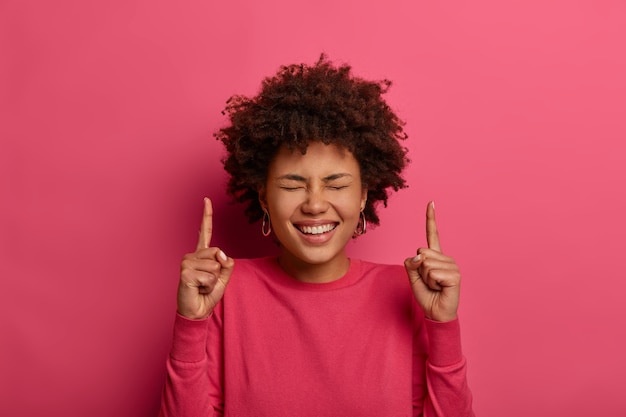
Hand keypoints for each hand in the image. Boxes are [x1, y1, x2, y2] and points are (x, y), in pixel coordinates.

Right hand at [177, 197, 233, 319]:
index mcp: (202, 254)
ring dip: (213, 281)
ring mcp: (186, 262)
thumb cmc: (208, 294)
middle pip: (218, 253)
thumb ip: (227, 264)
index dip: (206, 215)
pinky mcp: (185, 272)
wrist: (197, 311)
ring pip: (215, 266)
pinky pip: (209, 276)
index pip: (205, 231)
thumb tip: (221, 255)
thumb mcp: (224, 277)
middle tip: (207, 282)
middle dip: (219, 270)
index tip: (206, 200)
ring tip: (202, 286)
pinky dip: (208, 286)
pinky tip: (198, 289)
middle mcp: (192, 255)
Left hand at [404, 201, 460, 321]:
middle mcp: (445, 258)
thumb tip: (419, 255)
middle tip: (429, 282)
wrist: (436, 312)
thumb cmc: (426, 294)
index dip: (431, 218)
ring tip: (435, 286)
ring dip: (425, 278)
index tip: (431, 202)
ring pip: (426, 264)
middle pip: (421, 252)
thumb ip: (411, 263)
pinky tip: (440, 288)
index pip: (432, 234)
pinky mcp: (455, 275)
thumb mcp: (412, 276)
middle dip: (419, 269)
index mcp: (435, 256)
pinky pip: (432, 273)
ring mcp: (452, 265)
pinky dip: (431, 282)